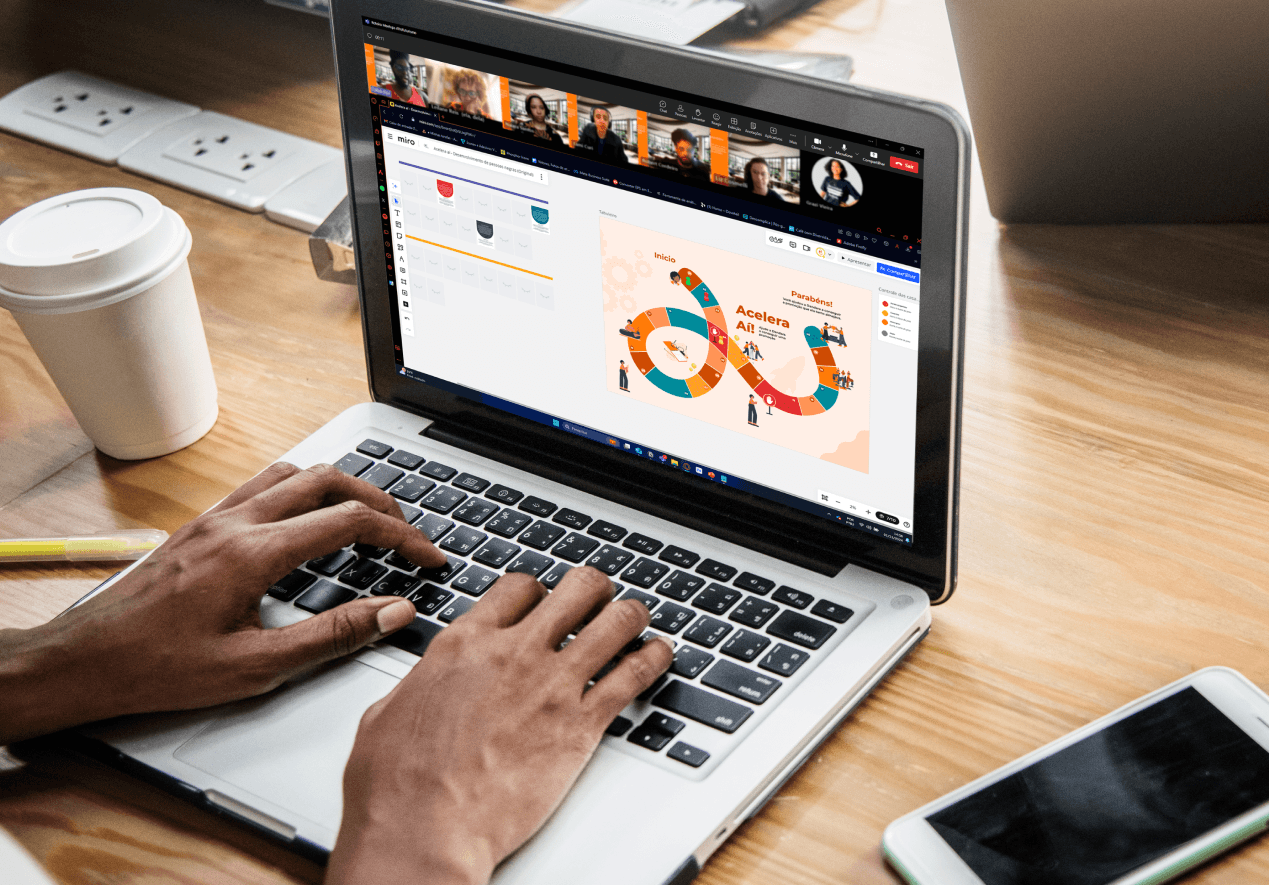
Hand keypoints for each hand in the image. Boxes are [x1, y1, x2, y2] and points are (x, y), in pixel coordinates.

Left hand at [0, 462, 443, 744]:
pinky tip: (307, 520)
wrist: (85, 661)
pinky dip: (302, 490)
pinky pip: (263, 484)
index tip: (428, 557)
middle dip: (379, 501)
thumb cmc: (160, 669)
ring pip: (294, 472)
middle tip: (407, 532)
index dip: (402, 537)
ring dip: (340, 487)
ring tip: (366, 518)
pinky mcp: (202, 524)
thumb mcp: (256, 667)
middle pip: (327, 480)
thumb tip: (393, 612)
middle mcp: (236, 522)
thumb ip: (333, 635)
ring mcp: (216, 517)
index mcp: (253, 553)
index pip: (349, 522)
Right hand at [326, 567, 673, 884]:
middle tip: (599, 600)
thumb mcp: (388, 712)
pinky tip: (661, 654)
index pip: (519, 587)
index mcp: (465, 644)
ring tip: (637, 620)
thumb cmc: (398, 784)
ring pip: (614, 621)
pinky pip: (633, 674)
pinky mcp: (581, 724)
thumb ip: (422, 684)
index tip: (545, 601)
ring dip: (631, 616)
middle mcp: (513, 653)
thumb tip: (425, 681)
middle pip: (576, 589)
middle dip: (592, 589)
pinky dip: (654, 658)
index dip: (538, 590)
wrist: (425, 829)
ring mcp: (552, 685)